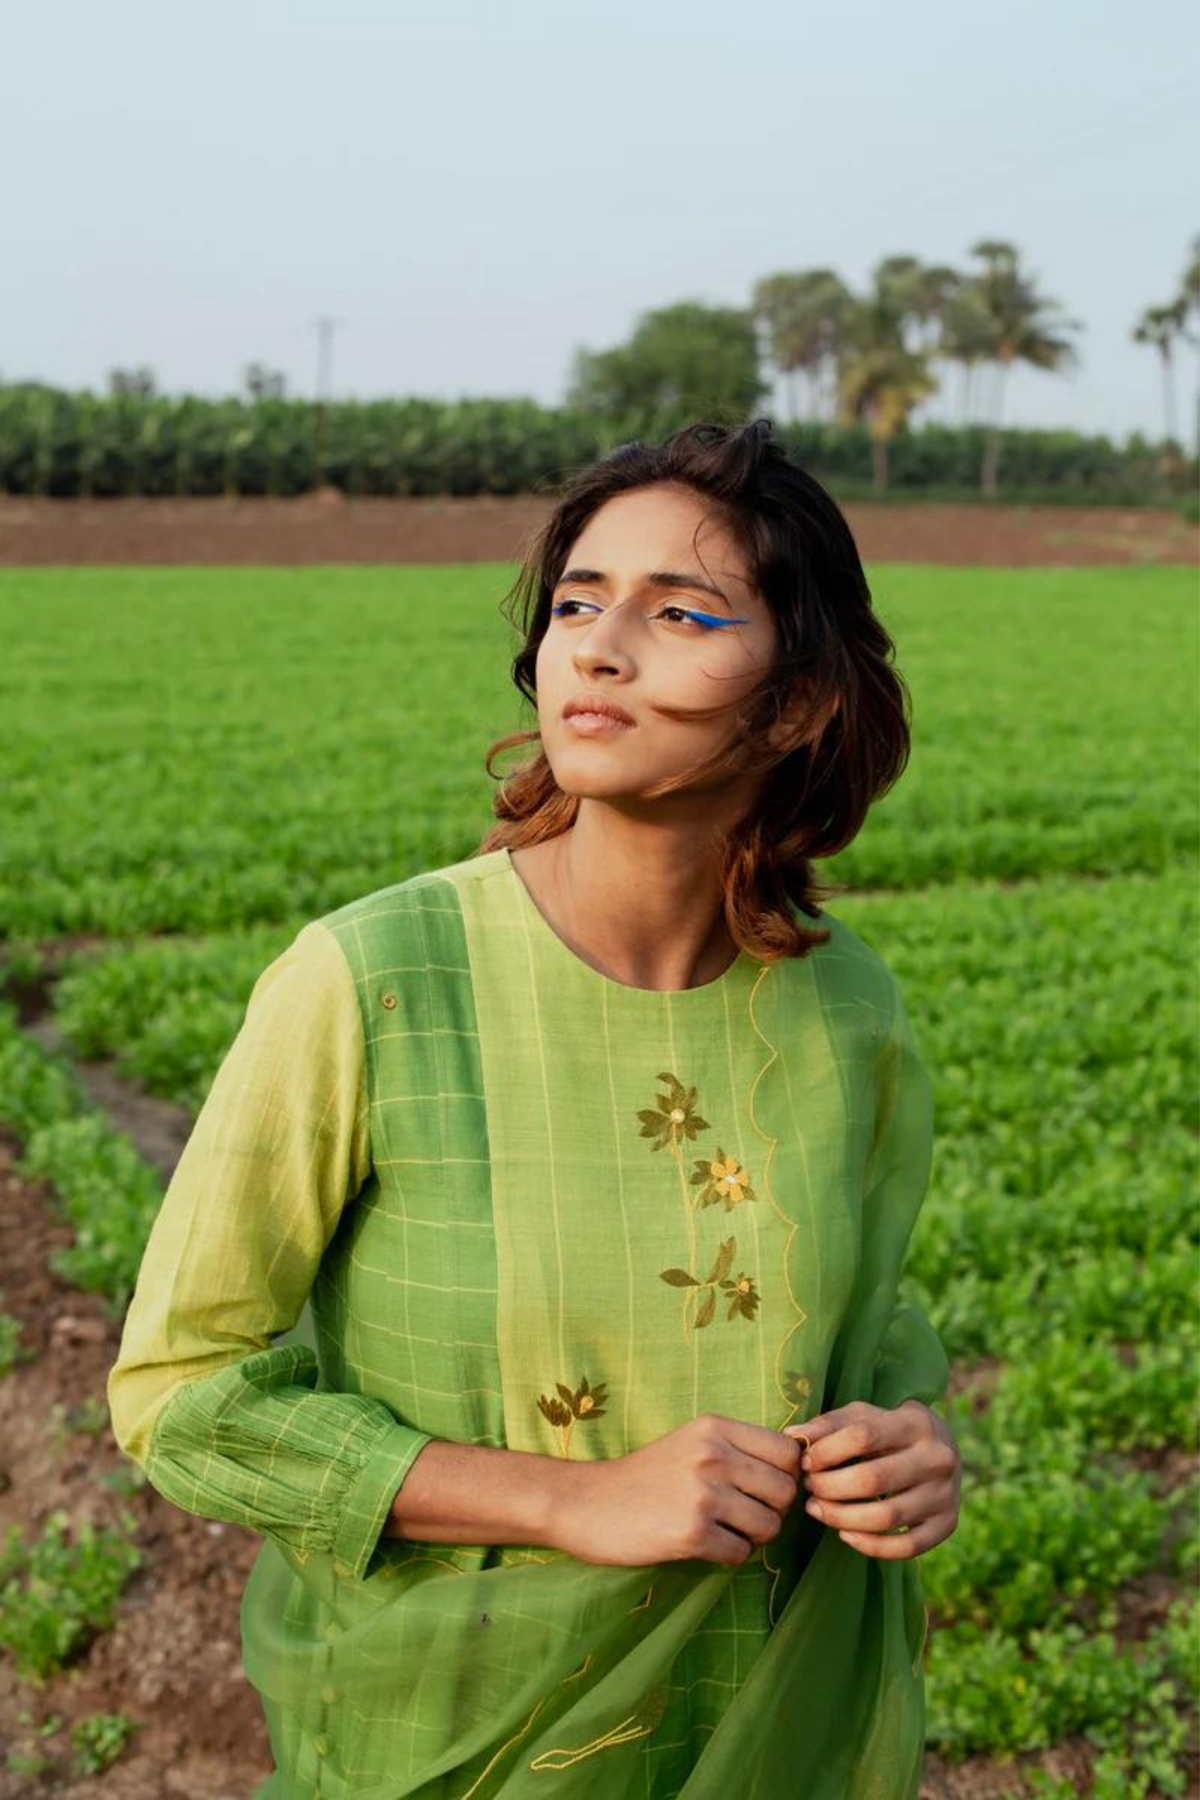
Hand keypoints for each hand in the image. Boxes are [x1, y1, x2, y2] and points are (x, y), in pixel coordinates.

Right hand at [554, 1412, 803, 1567]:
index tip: (765, 1488)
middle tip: (743, 1515)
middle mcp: (713, 1455)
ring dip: (751, 1536)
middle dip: (772, 1510)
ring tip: (721, 1529)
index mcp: (715, 1427)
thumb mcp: (691, 1441)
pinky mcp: (691, 1533)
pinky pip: (740, 1554)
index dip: (786, 1474)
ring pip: (769, 1526)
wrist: (586, 1502)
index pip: (788, 1451)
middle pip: (787, 1491)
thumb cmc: (646, 1476)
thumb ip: (738, 1447)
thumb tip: (798, 1467)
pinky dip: (727, 1556)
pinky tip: (701, 1544)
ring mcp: (703, 1494)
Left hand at [784, 1398, 959, 1558]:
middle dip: (829, 1487)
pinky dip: (870, 1546)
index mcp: (916, 1423)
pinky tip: (845, 1533)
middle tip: (809, 1488)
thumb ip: (828, 1424)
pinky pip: (906, 1547)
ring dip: (842, 1517)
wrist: (942, 1448)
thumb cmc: (889, 1429)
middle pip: (873, 1480)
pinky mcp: (947, 1524)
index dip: (827, 1451)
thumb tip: (792, 1436)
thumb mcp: (863, 1416)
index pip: (863, 1436)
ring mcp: (946, 1494)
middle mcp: (938, 1458)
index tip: (805, 1461)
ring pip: (886, 1517)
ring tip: (817, 1509)